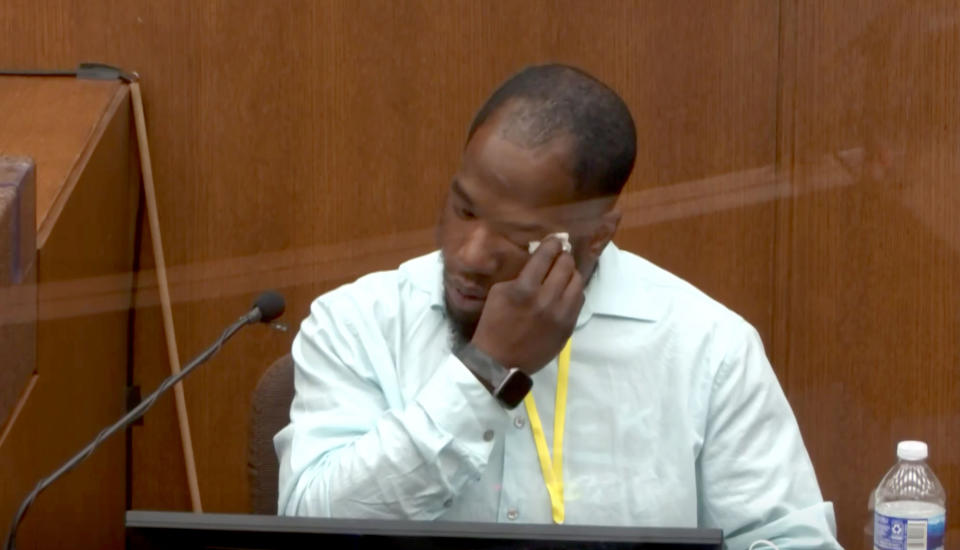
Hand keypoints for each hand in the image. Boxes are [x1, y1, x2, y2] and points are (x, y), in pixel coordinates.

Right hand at [470, 237, 584, 373]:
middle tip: (560, 255)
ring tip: (564, 273)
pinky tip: (565, 291)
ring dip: (571, 274)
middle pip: (566, 266)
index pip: (546, 256)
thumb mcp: (499, 292)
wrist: (499, 361)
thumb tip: (539, 260)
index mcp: (525, 288)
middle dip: (563, 256)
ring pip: (577, 282)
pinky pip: (579, 300)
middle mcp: (546, 299)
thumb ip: (521, 274)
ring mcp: (561, 314)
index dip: (553, 244)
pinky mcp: (569, 327)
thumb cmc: (494, 324)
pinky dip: (573, 292)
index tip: (555, 240)